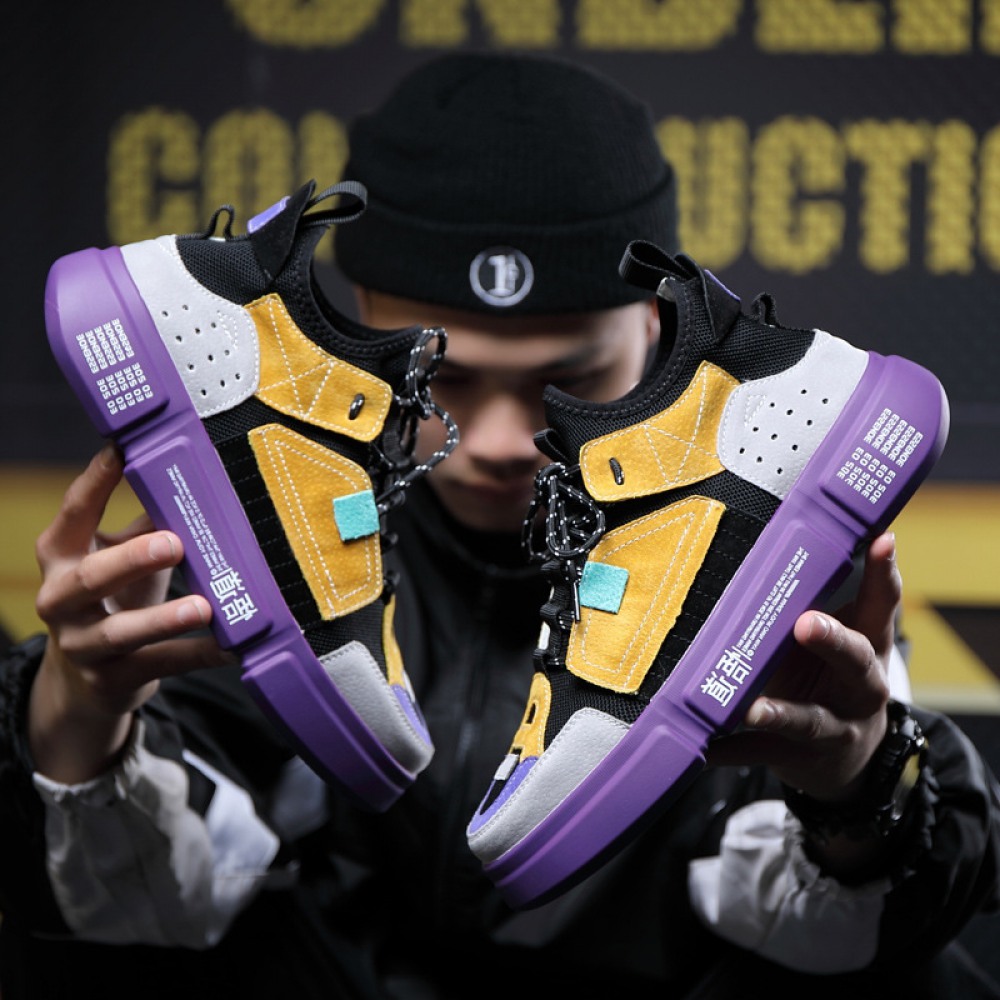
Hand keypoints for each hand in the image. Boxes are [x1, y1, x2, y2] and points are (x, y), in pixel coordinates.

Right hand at [29, 445, 229, 782]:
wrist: (88, 680)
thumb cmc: (115, 598)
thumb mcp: (123, 556)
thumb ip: (150, 522)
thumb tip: (198, 477)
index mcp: (61, 556)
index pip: (74, 512)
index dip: (96, 481)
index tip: (122, 449)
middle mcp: (60, 600)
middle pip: (90, 578)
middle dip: (132, 559)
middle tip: (174, 543)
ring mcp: (82, 645)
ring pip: (121, 632)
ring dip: (165, 618)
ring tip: (204, 606)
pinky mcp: (112, 681)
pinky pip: (160, 666)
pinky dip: (199, 655)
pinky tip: (232, 646)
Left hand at [707, 532, 899, 802]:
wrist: (848, 760)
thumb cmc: (831, 676)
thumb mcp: (839, 640)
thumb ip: (817, 601)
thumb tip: (776, 538)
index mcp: (868, 646)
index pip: (882, 605)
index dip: (884, 573)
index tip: (881, 541)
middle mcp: (859, 688)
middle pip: (855, 661)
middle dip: (832, 641)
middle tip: (807, 623)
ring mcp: (832, 727)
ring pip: (808, 720)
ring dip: (778, 712)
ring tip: (751, 708)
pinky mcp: (797, 756)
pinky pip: (759, 753)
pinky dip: (730, 750)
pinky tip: (705, 746)